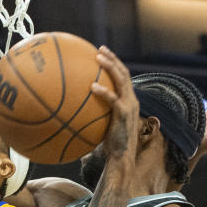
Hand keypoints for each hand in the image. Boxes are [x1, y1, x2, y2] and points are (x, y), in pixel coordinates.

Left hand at [90, 46, 138, 162]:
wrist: (121, 157)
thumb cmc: (110, 143)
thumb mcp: (103, 124)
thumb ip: (96, 112)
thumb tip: (75, 107)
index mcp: (128, 100)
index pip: (123, 77)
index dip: (114, 63)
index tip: (101, 53)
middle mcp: (131, 100)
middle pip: (124, 73)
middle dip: (112, 58)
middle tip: (100, 49)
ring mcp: (129, 106)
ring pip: (122, 80)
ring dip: (110, 67)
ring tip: (98, 58)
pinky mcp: (124, 114)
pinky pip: (113, 99)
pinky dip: (103, 91)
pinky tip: (92, 86)